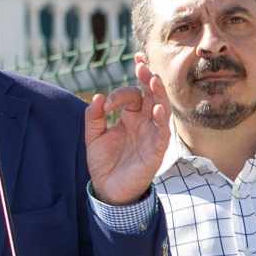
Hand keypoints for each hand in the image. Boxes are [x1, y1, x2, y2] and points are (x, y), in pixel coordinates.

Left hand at [84, 61, 170, 205]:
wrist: (107, 190)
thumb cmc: (103, 162)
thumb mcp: (93, 136)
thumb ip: (94, 117)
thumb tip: (98, 97)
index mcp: (130, 116)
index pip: (132, 95)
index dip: (120, 94)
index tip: (106, 104)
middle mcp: (144, 122)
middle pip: (151, 95)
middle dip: (148, 79)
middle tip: (142, 65)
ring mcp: (152, 134)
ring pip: (161, 109)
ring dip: (159, 94)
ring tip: (153, 79)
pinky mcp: (156, 150)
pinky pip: (162, 133)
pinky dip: (161, 121)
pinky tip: (157, 108)